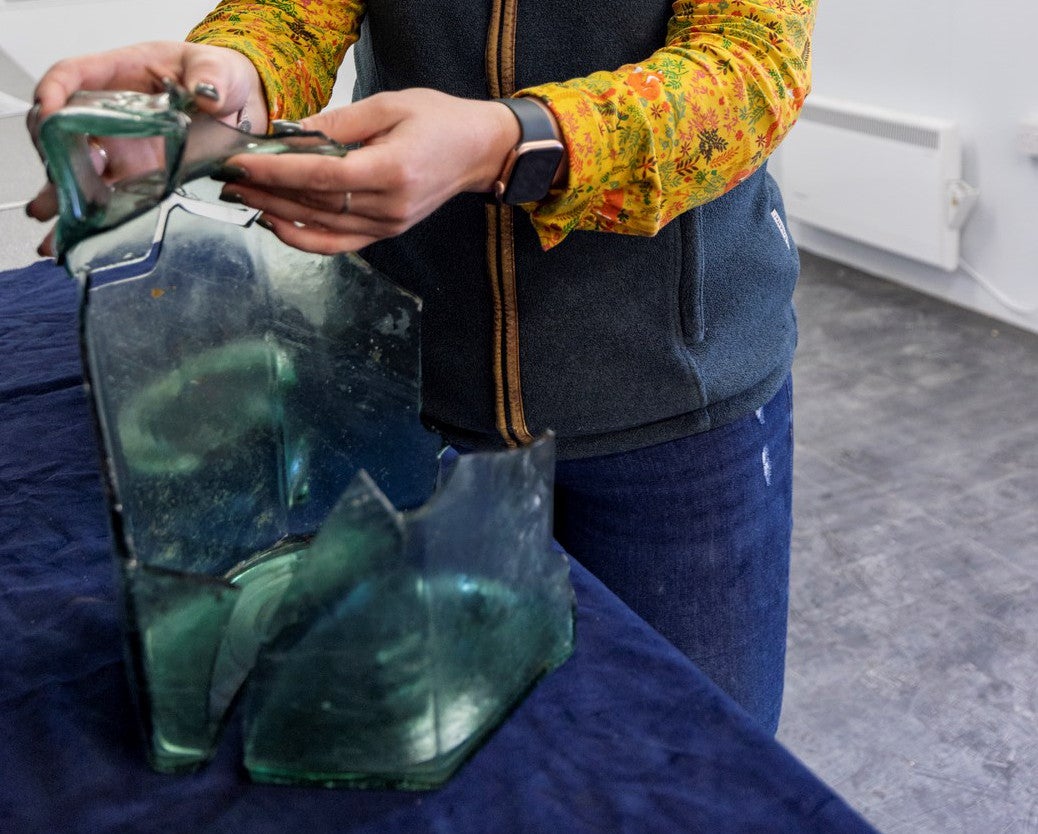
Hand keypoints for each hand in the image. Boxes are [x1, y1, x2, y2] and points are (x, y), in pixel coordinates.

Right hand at [26, 41, 265, 256]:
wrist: (242, 108)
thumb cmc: (220, 76)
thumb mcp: (217, 67)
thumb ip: (210, 75)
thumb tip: (207, 93)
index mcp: (120, 75)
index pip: (72, 76)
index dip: (53, 92)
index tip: (49, 111)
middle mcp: (111, 114)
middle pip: (63, 127)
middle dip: (51, 150)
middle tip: (58, 171)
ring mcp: (123, 148)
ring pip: (79, 168)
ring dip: (63, 190)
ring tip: (52, 212)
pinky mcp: (140, 177)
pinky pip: (111, 196)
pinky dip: (96, 214)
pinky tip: (80, 232)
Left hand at [215, 88, 521, 253]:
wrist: (478, 151)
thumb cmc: (439, 121)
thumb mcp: (388, 106)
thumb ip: (337, 123)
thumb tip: (289, 135)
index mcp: (392, 170)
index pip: (320, 175)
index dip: (276, 170)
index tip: (241, 161)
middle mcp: (389, 206)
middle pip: (314, 203)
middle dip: (266, 189)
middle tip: (228, 176)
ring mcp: (388, 225)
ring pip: (320, 226)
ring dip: (276, 212)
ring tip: (243, 194)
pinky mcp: (386, 233)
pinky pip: (337, 244)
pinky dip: (303, 238)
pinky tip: (275, 222)